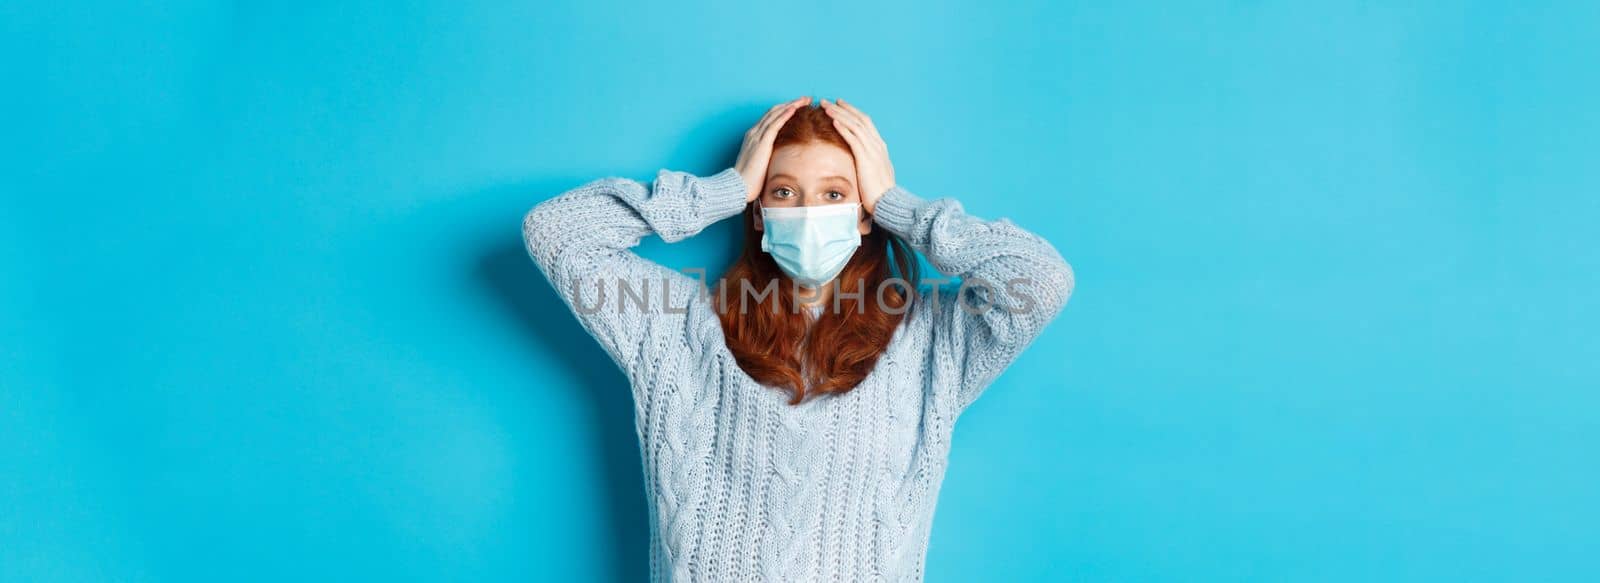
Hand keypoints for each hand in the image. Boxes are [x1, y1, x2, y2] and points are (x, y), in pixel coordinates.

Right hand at [735, 96, 810, 201]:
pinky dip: (784, 115)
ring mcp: (756, 136)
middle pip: (774, 112)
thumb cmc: (749, 180)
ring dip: (791, 105)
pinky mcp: (761, 143)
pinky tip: (794, 109)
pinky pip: (774, 124)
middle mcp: (754, 132)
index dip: (785, 110)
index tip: (799, 106)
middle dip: (791, 103)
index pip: (771, 118)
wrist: (738, 186)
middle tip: (805, 99)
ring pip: (775, 114)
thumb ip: (769, 156)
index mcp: (753, 137)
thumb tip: (781, 157)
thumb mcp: (761, 163)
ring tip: (804, 100)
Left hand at [820, 98, 893, 213]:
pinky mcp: (866, 158)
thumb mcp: (875, 174)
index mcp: (880, 148)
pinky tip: (833, 120)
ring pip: (855, 125)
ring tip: (826, 106)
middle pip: (859, 119)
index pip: (865, 123)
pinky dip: (843, 127)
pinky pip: (853, 138)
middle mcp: (877, 145)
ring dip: (840, 114)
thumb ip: (868, 165)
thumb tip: (861, 164)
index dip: (852, 113)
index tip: (840, 106)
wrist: (888, 203)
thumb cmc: (881, 193)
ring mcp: (872, 150)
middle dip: (844, 108)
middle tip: (829, 101)